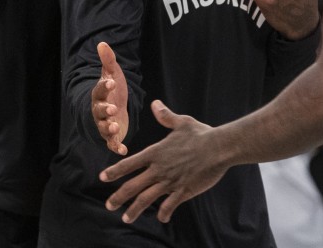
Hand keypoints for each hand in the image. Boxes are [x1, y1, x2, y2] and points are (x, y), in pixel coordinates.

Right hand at [92, 42, 128, 154]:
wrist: (114, 108)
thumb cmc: (113, 91)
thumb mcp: (112, 74)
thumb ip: (108, 61)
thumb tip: (102, 43)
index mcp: (100, 96)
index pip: (99, 91)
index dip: (104, 87)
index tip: (111, 82)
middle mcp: (99, 111)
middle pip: (99, 112)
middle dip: (104, 111)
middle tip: (112, 109)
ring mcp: (105, 124)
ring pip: (104, 128)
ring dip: (109, 129)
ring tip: (116, 127)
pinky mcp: (112, 137)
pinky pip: (112, 143)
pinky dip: (116, 147)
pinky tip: (123, 149)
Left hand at [101, 100, 225, 222]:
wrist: (220, 147)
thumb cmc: (201, 133)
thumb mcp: (182, 122)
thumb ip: (166, 116)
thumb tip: (155, 104)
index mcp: (156, 153)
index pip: (129, 164)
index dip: (114, 171)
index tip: (102, 178)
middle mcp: (159, 169)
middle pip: (132, 186)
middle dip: (118, 197)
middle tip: (108, 205)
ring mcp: (170, 181)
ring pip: (146, 199)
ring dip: (134, 210)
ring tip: (126, 218)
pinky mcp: (184, 190)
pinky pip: (169, 205)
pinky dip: (164, 213)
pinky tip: (162, 218)